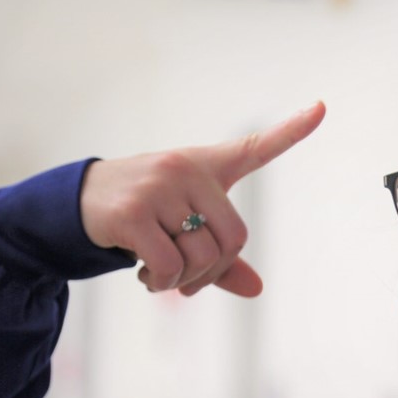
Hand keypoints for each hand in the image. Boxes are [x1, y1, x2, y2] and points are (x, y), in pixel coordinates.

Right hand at [80, 101, 325, 295]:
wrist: (75, 203)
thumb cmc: (144, 213)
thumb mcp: (184, 230)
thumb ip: (221, 259)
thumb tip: (257, 289)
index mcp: (207, 167)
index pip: (256, 146)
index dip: (293, 130)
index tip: (322, 108)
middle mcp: (187, 170)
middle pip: (233, 238)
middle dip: (213, 271)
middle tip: (188, 280)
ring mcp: (159, 187)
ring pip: (201, 256)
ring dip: (184, 281)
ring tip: (161, 275)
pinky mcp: (132, 212)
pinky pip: (169, 265)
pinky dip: (163, 283)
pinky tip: (146, 276)